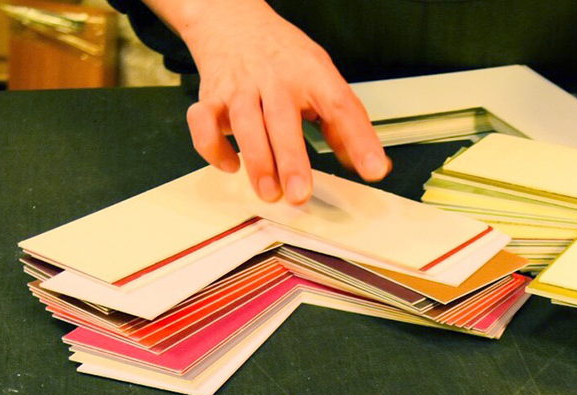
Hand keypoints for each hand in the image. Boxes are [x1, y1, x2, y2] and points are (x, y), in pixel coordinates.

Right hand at [171, 0, 387, 203]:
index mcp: (312, 74)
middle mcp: (275, 80)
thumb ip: (342, 123)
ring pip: (244, 123)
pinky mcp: (211, 96)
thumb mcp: (322, 78)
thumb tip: (369, 163)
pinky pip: (203, 121)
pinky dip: (212, 146)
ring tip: (269, 192)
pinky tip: (230, 165)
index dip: (360, 139)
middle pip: (283, 120)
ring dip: (256, 160)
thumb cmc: (282, 56)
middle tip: (300, 194)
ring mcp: (240, 87)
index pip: (341, 106)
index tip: (373, 169)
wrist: (232, 18)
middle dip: (290, 160)